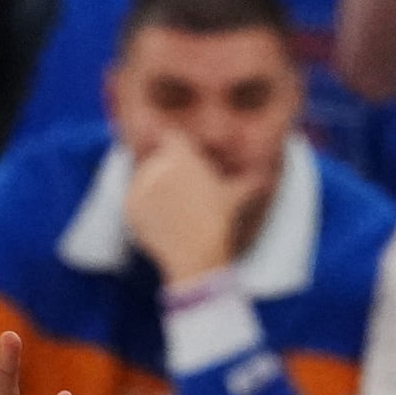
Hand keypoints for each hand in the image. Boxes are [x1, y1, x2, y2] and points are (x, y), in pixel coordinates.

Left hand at [124, 133, 243, 287]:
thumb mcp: (235, 197)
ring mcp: (140, 185)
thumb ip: (248, 180)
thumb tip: (266, 175)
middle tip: (179, 190)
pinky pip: (134, 199)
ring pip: (142, 177)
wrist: (196, 256)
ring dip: (152, 187)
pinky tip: (161, 219)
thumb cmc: (219, 223)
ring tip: (170, 206)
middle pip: (156, 159)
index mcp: (181, 155)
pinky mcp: (129, 206)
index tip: (181, 160)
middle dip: (165, 169)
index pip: (171, 138)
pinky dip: (143, 207)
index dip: (176, 148)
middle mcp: (157, 165)